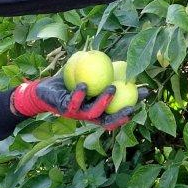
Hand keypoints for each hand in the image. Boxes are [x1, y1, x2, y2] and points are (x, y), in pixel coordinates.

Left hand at [9, 76, 146, 130]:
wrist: (44, 90)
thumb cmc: (70, 83)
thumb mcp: (91, 78)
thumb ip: (107, 75)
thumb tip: (127, 66)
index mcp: (96, 110)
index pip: (116, 113)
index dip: (130, 107)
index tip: (143, 95)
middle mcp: (88, 116)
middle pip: (106, 121)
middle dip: (120, 117)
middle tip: (132, 106)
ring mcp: (76, 114)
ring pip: (92, 113)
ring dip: (103, 103)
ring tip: (112, 88)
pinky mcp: (63, 108)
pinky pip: (72, 102)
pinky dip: (79, 94)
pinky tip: (84, 85)